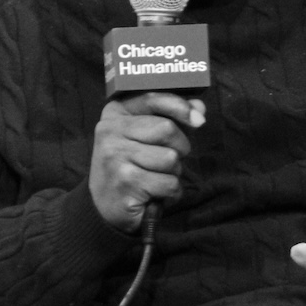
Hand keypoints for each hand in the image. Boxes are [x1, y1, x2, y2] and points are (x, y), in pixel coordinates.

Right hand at [89, 92, 205, 233]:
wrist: (106, 206)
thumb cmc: (131, 166)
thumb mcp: (145, 136)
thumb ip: (171, 118)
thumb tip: (200, 108)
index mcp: (114, 113)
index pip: (152, 99)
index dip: (180, 107)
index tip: (199, 120)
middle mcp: (110, 132)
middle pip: (167, 129)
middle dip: (178, 148)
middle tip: (166, 162)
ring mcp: (116, 157)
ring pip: (170, 158)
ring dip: (173, 173)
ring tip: (156, 178)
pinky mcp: (126, 182)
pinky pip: (169, 183)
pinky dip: (171, 192)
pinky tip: (156, 194)